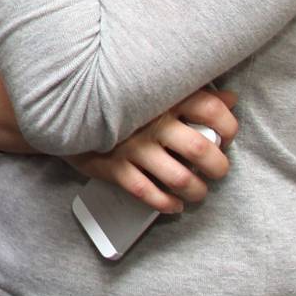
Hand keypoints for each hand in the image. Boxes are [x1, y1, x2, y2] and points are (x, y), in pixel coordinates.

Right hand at [68, 87, 237, 214]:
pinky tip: (173, 204)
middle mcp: (152, 122)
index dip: (229, 128)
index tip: (227, 137)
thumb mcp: (155, 90)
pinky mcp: (115, 168)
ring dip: (196, 191)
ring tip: (197, 192)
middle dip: (218, 167)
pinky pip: (148, 193)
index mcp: (165, 97)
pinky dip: (166, 204)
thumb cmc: (121, 102)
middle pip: (201, 150)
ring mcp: (133, 147)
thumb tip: (231, 100)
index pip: (212, 111)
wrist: (64, 111)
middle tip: (218, 171)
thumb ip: (194, 93)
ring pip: (179, 178)